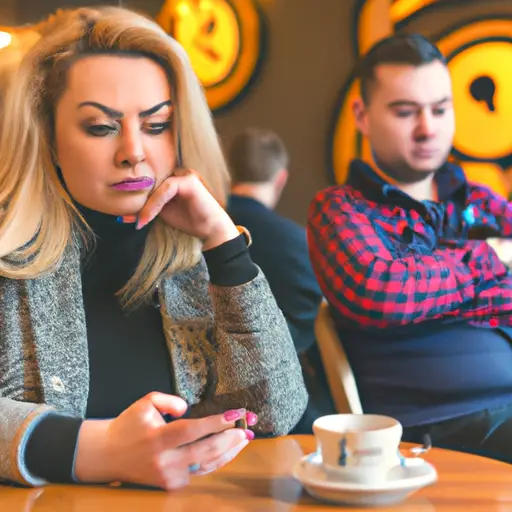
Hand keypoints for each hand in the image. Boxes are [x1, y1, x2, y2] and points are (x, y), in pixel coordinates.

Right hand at [74, 392, 256, 489]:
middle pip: (206, 450)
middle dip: (231, 438)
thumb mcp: (145, 403)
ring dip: (230, 451)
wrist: (107, 455)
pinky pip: (201, 471)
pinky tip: (230, 450)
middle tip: (248, 427)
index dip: (217, 422)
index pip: (193, 430)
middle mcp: (165, 461)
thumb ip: (169, 401)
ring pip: (208, 464)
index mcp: (158, 439)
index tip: (237, 414)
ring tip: (246, 438)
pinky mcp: (172, 485)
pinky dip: (218, 460)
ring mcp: (169, 476)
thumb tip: (189, 409)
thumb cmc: (128, 425)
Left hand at [136, 169, 238, 250]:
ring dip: (146, 206)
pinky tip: (148, 217)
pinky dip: (155, 204)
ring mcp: (184, 174)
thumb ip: (150, 205)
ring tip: (140, 221)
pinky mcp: (188, 180)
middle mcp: (178, 173)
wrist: (210, 230)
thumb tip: (127, 208)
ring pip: (157, 188)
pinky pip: (166, 189)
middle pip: (151, 184)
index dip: (138, 200)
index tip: (126, 217)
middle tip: (127, 218)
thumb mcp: (163, 212)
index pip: (150, 185)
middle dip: (139, 201)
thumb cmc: (190, 220)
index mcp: (173, 178)